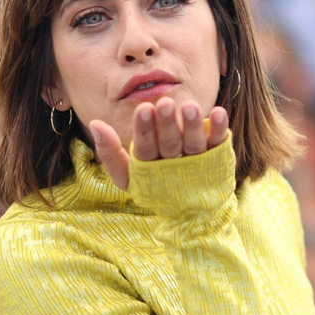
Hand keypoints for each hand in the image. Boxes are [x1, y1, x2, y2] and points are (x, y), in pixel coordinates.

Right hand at [87, 98, 228, 190]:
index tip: (144, 108)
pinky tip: (220, 113)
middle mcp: (174, 168)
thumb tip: (95, 123)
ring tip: (190, 106)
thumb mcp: (126, 173)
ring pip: (194, 145)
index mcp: (149, 170)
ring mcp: (197, 164)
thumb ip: (109, 152)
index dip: (144, 131)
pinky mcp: (217, 160)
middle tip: (165, 103)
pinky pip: (218, 145)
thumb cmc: (152, 182)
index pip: (145, 150)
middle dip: (167, 125)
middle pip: (170, 145)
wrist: (190, 210)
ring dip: (193, 126)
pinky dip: (219, 130)